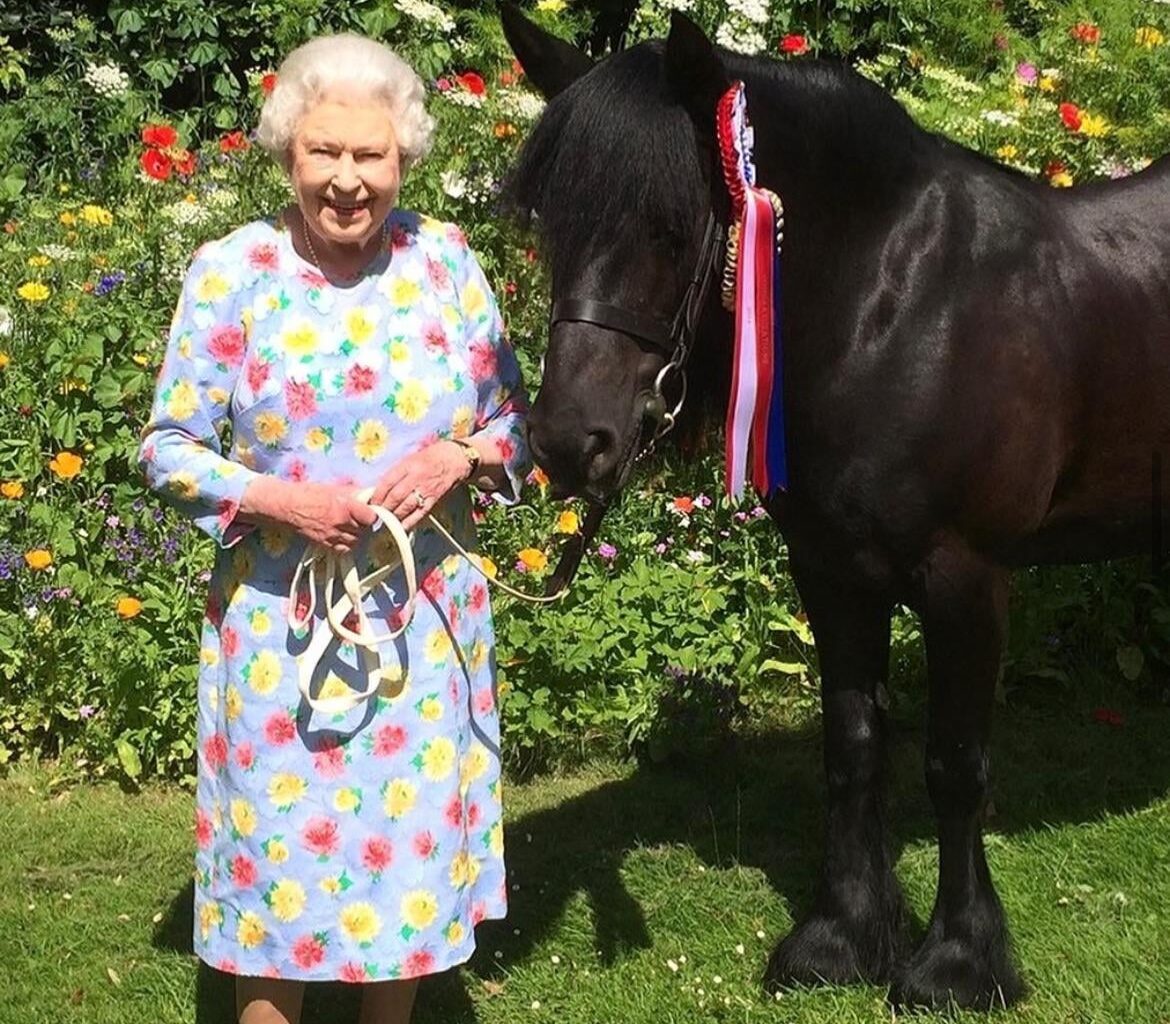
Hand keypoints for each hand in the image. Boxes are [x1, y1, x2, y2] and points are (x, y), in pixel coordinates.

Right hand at [241, 478, 377, 553]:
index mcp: (345, 507)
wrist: (285, 506)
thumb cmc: (308, 493)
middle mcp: (340, 524)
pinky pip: (343, 549)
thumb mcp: (334, 488)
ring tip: (351, 526)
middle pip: (365, 530)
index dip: (372, 515)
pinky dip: (346, 544)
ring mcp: (332, 536)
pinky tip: (343, 535)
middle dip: (364, 525)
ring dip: (357, 535)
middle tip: (360, 518)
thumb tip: (370, 495)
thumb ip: (354, 494)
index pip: (371, 517)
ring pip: (356, 541)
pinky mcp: (324, 545)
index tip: (369, 512)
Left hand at [369, 441, 468, 531]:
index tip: (370, 503)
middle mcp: (416, 477)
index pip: (387, 482)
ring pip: (405, 506)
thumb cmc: (431, 457)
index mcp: (407, 465)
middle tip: (375, 516)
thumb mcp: (411, 459)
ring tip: (385, 523)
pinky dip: (409, 522)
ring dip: (393, 516)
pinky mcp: (434, 499)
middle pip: (395, 496)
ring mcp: (425, 489)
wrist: (455, 459)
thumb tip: (379, 488)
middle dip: (383, 508)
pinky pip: (420, 513)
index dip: (376, 495)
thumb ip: (397, 473)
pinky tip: (401, 527)